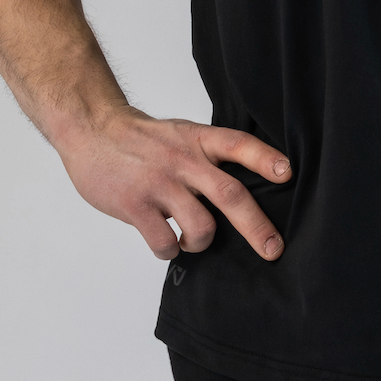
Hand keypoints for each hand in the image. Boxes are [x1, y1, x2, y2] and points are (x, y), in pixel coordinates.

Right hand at [54, 104, 290, 262]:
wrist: (91, 130)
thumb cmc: (141, 139)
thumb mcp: (181, 134)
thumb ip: (208, 157)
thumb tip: (241, 193)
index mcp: (198, 140)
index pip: (239, 144)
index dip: (265, 159)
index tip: (288, 173)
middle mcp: (183, 160)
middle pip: (230, 195)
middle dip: (257, 227)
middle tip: (274, 249)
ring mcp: (159, 184)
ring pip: (201, 226)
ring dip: (203, 242)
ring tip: (193, 240)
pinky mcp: (135, 205)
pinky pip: (164, 242)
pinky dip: (171, 250)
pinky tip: (167, 242)